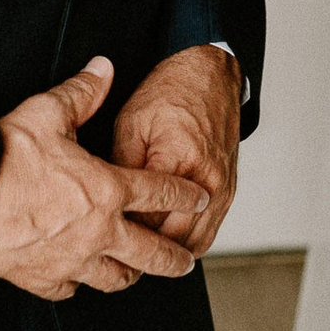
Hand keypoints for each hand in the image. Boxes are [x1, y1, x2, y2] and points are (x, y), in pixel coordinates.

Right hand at [0, 57, 209, 300]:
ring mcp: (72, 261)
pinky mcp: (42, 278)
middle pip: (152, 253)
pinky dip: (78, 283)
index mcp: (108, 189)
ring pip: (115, 278)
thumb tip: (103, 67)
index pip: (161, 192)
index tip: (201, 198)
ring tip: (137, 272)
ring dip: (130, 274)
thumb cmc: (5, 153)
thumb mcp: (48, 111)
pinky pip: (71, 289)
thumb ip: (82, 91)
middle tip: (186, 262)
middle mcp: (99, 232)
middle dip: (175, 257)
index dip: (186, 194)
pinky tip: (79, 276)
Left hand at [112, 45, 239, 256]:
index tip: (101, 234)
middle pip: (173, 238)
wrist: (209, 74)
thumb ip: (122, 169)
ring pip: (194, 243)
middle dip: (145, 250)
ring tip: (139, 256)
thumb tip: (110, 205)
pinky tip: (165, 243)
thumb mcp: (132, 124)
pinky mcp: (228, 192)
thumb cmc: (171, 92)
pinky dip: (186, 242)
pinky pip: (208, 233)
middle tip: (115, 253)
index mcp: (181, 160)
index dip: (122, 230)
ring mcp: (223, 189)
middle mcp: (208, 181)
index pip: (148, 218)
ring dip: (168, 252)